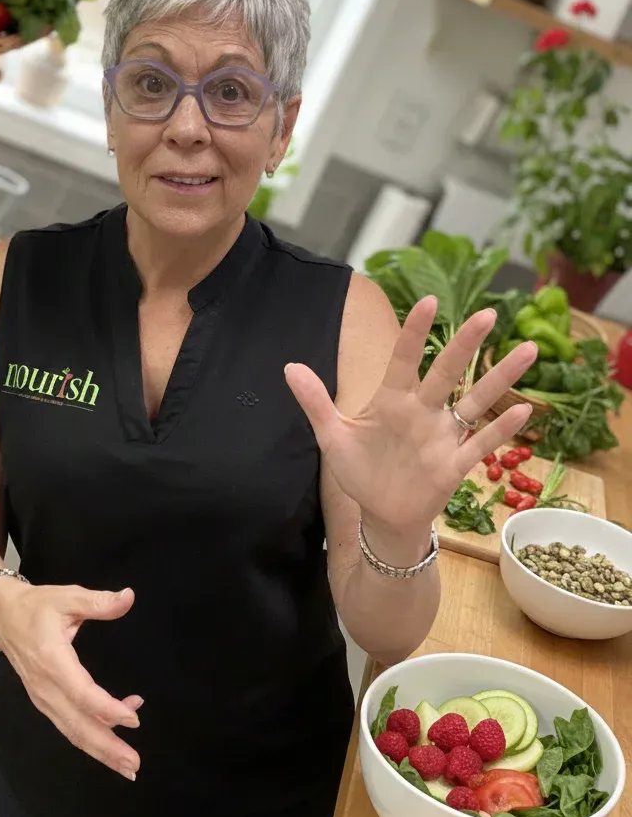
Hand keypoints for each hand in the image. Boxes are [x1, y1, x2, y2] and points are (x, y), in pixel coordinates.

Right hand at [0, 579, 141, 780]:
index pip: (81, 693)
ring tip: (128, 766)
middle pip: (77, 724)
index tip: (133, 718)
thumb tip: (129, 597)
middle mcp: (45, 686)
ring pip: (73, 731)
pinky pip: (68, 725)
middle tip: (134, 765)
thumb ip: (98, 601)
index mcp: (52, 659)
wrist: (2, 616)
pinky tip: (115, 735)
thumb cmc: (37, 606)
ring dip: (100, 751)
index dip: (107, 708)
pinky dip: (91, 736)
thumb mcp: (67, 596)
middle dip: (106, 747)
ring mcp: (43, 698)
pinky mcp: (44, 702)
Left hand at [285, 297, 537, 546]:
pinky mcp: (454, 465)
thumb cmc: (360, 472)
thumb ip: (315, 402)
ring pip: (475, 401)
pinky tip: (524, 411)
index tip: (429, 301)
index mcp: (392, 400)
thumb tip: (289, 366)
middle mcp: (422, 411)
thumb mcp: (332, 436)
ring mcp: (441, 436)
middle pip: (446, 372)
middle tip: (488, 314)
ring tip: (528, 350)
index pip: (404, 359)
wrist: (379, 515)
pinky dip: (501, 429)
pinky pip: (480, 443)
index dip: (415, 332)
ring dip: (500, 378)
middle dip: (466, 344)